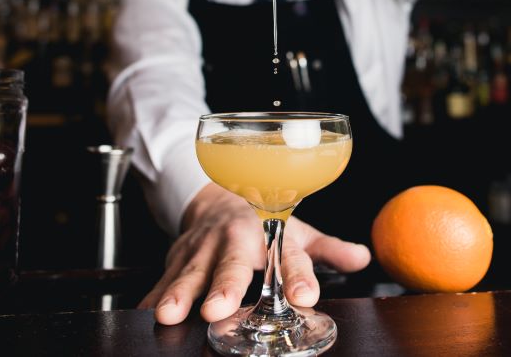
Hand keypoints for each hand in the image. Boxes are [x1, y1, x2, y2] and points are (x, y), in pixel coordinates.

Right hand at [139, 183, 370, 324]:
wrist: (215, 197)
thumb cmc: (262, 221)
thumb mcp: (297, 231)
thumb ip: (328, 249)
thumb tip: (363, 257)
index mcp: (270, 234)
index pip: (289, 257)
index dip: (298, 277)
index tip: (306, 296)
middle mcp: (236, 240)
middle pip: (232, 265)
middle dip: (225, 287)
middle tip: (219, 309)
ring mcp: (203, 248)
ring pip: (190, 272)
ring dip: (180, 293)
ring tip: (171, 314)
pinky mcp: (177, 256)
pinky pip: (163, 277)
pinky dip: (153, 294)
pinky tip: (147, 310)